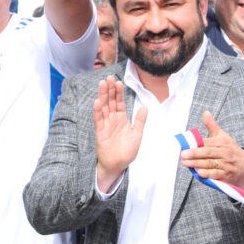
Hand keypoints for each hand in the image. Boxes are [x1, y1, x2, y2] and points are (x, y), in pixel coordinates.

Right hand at [94, 76, 146, 190]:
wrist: (118, 165)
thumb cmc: (127, 151)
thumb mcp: (137, 134)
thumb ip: (140, 121)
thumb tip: (145, 107)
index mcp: (121, 118)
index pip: (119, 102)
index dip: (118, 92)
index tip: (119, 81)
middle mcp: (112, 119)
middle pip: (110, 101)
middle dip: (110, 90)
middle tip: (109, 78)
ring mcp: (105, 125)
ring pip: (103, 107)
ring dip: (102, 96)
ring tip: (102, 84)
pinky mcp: (100, 132)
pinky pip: (98, 120)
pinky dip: (97, 111)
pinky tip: (97, 102)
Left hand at [179, 111, 243, 189]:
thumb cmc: (230, 150)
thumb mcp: (223, 137)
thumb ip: (212, 126)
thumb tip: (205, 113)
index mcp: (222, 142)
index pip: (207, 143)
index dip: (195, 144)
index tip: (184, 146)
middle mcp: (224, 152)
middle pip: (208, 152)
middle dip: (195, 154)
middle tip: (183, 155)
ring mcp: (226, 164)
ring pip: (210, 163)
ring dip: (197, 164)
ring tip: (186, 163)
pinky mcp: (227, 174)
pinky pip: (216, 174)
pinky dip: (208, 174)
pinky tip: (200, 173)